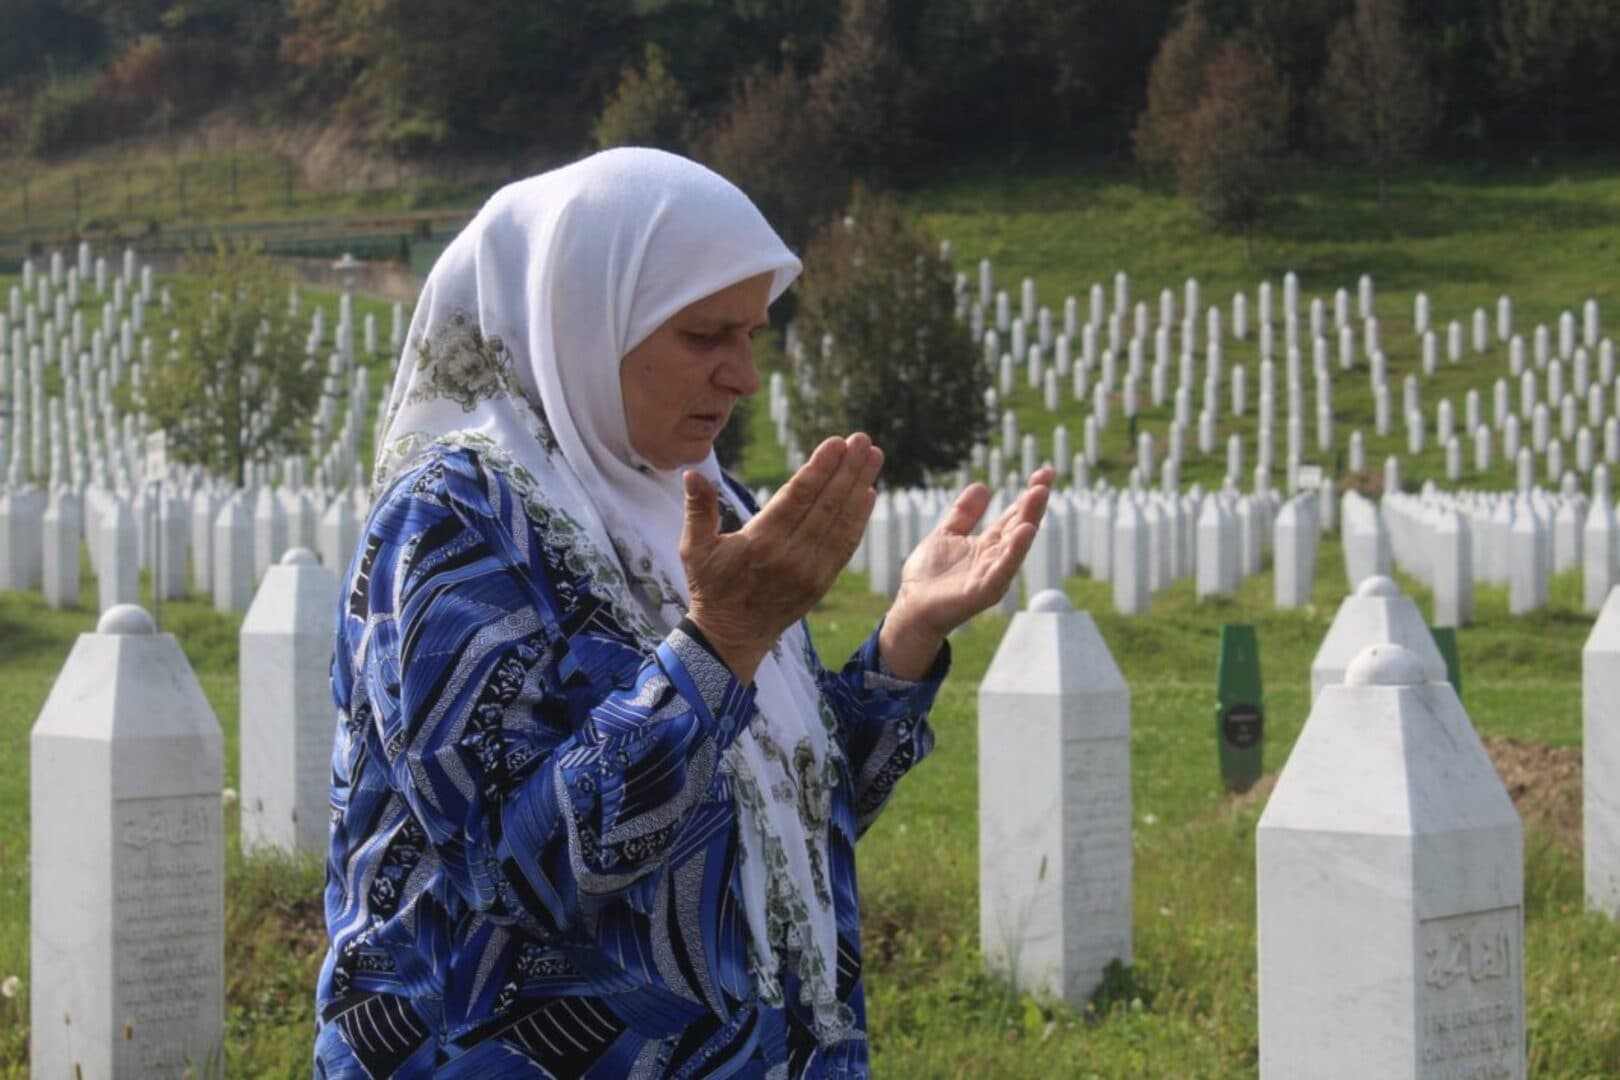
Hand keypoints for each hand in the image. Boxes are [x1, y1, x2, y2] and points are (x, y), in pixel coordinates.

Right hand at [682, 434, 883, 681]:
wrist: (732, 635)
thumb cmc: (711, 586)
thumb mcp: (694, 548)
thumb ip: (698, 508)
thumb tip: (692, 473)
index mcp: (760, 542)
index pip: (797, 497)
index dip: (819, 468)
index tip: (837, 443)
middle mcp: (789, 555)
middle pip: (826, 504)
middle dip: (847, 469)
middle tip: (863, 439)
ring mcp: (810, 571)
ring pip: (840, 522)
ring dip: (859, 487)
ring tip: (874, 458)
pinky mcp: (822, 582)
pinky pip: (845, 546)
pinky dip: (859, 519)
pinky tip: (868, 494)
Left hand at [880, 467, 1055, 679]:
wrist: (911, 607)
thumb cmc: (928, 576)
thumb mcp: (947, 534)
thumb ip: (964, 514)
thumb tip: (982, 486)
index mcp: (989, 545)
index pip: (1014, 515)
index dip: (1028, 494)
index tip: (1044, 472)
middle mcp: (996, 559)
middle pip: (1020, 526)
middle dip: (1034, 503)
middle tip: (1046, 478)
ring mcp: (992, 575)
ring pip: (1016, 545)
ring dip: (1029, 520)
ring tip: (1038, 495)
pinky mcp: (983, 591)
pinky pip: (1002, 569)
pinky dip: (1015, 551)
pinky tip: (1025, 531)